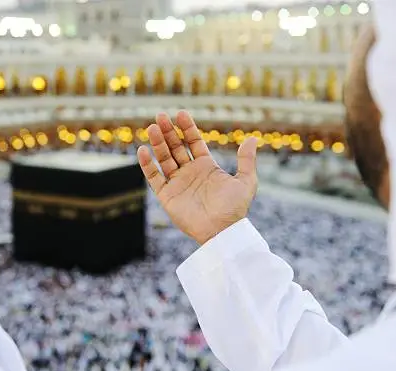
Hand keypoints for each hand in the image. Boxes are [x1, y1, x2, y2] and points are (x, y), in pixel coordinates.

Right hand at [137, 111, 257, 244]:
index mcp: (206, 167)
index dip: (187, 128)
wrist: (221, 231)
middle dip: (169, 132)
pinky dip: (147, 165)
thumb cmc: (235, 208)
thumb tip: (252, 138)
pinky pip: (154, 177)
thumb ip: (246, 160)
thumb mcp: (245, 181)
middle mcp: (190, 173)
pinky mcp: (167, 196)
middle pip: (176, 147)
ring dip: (158, 143)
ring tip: (152, 128)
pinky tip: (143, 150)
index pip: (193, 142)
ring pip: (164, 159)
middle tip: (161, 116)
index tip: (180, 114)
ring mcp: (177, 183)